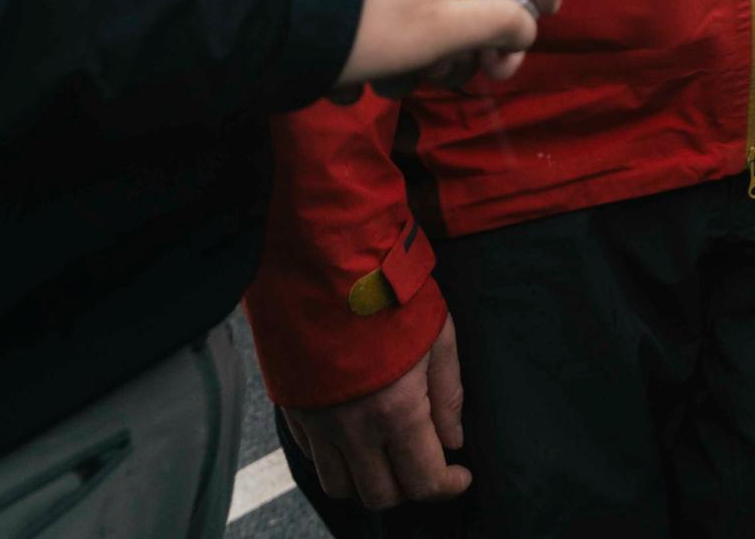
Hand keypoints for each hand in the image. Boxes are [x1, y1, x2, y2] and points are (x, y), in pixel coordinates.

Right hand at [280, 309, 468, 510]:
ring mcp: (318, 421)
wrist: (327, 259)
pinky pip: (313, 457)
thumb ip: (448, 394)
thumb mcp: (438, 335)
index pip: (424, 480)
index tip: (460, 473)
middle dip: (410, 487)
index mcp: (396, 409)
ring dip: (369, 479)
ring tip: (388, 452)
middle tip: (425, 459)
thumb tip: (454, 439)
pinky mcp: (294, 409)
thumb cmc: (390, 290)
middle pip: (381, 495)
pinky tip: (356, 432)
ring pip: (341, 486)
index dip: (448, 485)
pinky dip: (337, 458)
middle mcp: (353, 427)